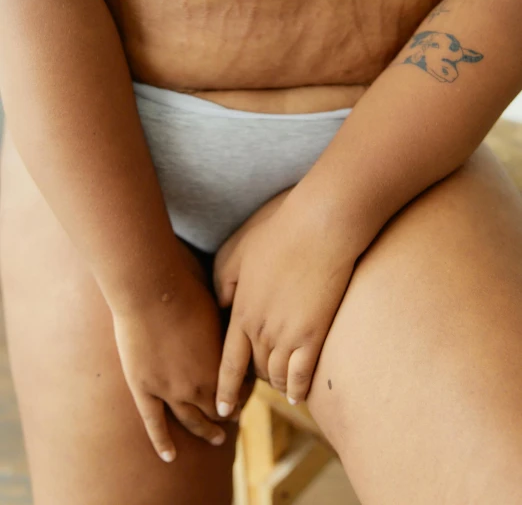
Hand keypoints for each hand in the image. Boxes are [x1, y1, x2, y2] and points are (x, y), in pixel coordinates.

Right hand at [112, 261, 248, 462]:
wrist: (151, 287)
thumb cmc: (188, 288)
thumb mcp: (221, 307)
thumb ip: (230, 325)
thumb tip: (245, 321)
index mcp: (222, 365)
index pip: (240, 388)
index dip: (244, 389)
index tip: (245, 388)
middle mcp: (200, 385)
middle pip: (218, 408)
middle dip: (229, 412)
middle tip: (234, 415)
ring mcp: (170, 390)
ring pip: (191, 420)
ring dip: (205, 431)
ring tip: (216, 438)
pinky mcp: (144, 388)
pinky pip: (154, 423)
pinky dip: (162, 442)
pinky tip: (170, 456)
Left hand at [213, 189, 358, 415]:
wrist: (318, 227)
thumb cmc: (277, 233)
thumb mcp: (238, 253)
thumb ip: (226, 283)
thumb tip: (222, 307)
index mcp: (242, 311)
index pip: (228, 361)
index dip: (224, 388)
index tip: (222, 408)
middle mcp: (261, 330)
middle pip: (255, 370)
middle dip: (254, 382)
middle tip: (257, 390)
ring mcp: (288, 335)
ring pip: (278, 375)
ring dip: (277, 384)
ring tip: (279, 388)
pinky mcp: (314, 334)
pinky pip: (302, 374)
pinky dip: (299, 388)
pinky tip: (298, 395)